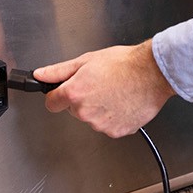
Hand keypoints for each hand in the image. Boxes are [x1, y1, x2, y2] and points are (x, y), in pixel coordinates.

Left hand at [35, 40, 174, 137]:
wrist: (152, 73)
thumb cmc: (124, 64)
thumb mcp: (86, 60)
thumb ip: (59, 71)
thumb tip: (40, 75)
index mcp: (74, 93)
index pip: (52, 103)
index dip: (57, 95)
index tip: (64, 91)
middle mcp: (85, 112)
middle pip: (74, 110)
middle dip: (82, 99)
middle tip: (99, 84)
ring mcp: (100, 124)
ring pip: (92, 118)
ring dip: (99, 108)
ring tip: (114, 91)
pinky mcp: (116, 131)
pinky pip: (108, 125)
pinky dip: (113, 116)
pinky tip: (122, 101)